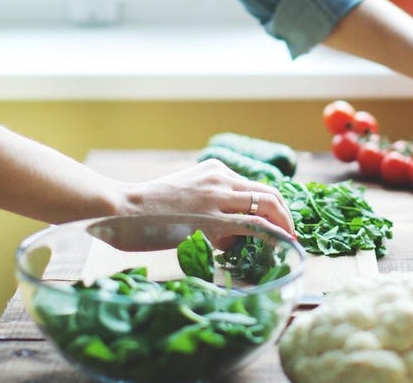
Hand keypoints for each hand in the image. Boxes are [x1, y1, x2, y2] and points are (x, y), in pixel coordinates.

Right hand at [122, 159, 294, 248]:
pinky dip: (272, 233)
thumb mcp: (184, 197)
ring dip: (283, 224)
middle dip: (285, 215)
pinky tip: (279, 244)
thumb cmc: (145, 211)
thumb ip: (208, 206)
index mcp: (214, 169)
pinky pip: (252, 224)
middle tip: (291, 234)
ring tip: (287, 241)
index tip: (280, 223)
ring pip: (266, 205)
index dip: (272, 206)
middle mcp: (220, 177)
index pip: (254, 187)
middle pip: (268, 193)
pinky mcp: (211, 217)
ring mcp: (217, 196)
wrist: (121, 209)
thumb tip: (228, 234)